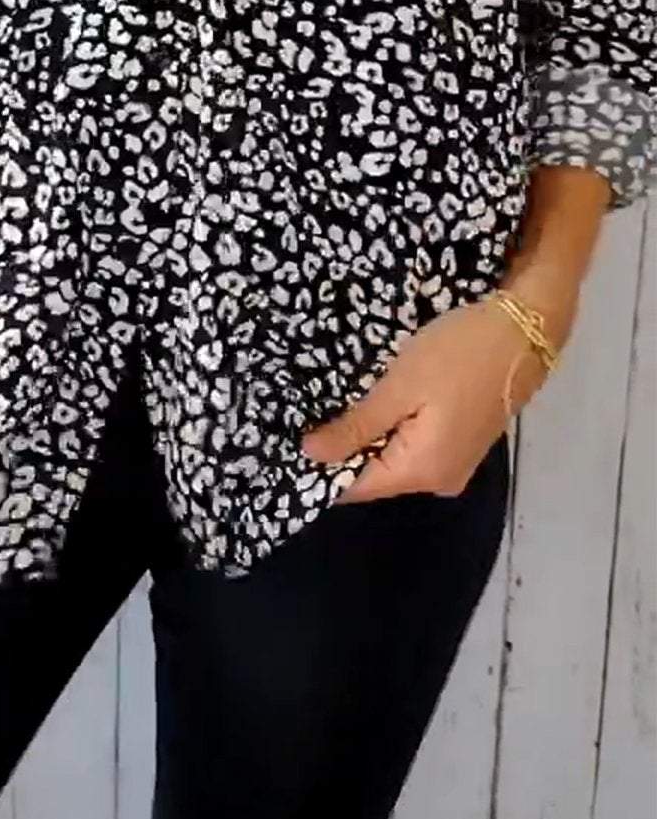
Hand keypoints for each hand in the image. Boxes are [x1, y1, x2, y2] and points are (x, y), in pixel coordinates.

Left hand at [299, 288, 570, 504]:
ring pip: (394, 459)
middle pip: (375, 475)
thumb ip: (356, 427)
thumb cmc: (458, 355)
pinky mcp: (462, 445)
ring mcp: (455, 464)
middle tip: (314, 412)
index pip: (356, 487)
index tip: (294, 439)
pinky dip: (394, 429)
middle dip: (346, 448)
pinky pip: (414, 447)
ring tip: (343, 404)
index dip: (323, 466)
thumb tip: (311, 456)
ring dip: (370, 435)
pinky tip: (381, 402)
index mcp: (421, 472)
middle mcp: (439, 481)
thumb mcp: (398, 387)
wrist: (524, 331)